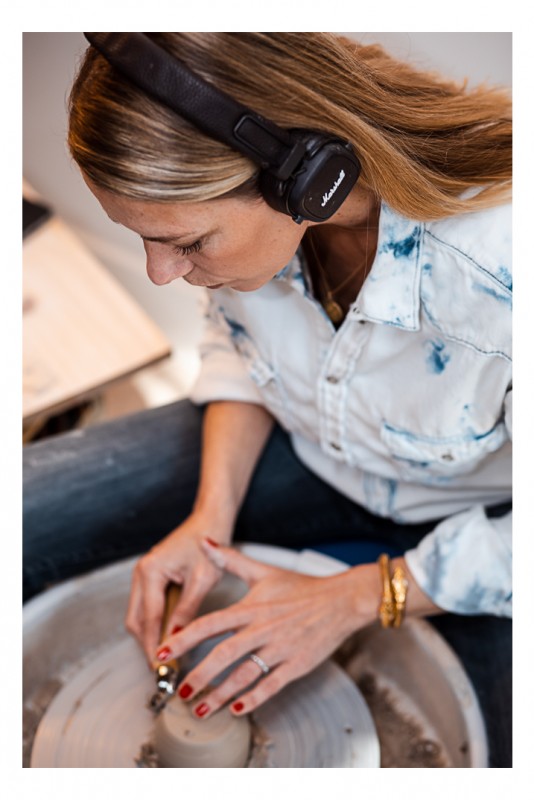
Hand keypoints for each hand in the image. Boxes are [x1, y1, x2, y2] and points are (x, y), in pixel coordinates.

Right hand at [125, 514, 231, 665]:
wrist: (210, 521)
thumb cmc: (210, 544)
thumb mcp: (203, 579)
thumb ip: (187, 610)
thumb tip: (176, 640)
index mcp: (150, 571)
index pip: (149, 619)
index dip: (155, 646)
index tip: (162, 669)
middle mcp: (140, 573)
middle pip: (136, 620)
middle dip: (147, 645)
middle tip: (163, 670)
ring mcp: (143, 574)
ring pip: (138, 615)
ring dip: (149, 636)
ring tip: (167, 659)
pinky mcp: (150, 577)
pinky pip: (146, 607)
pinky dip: (154, 624)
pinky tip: (168, 637)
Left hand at [156, 540, 378, 717]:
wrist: (342, 600)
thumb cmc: (302, 587)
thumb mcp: (264, 571)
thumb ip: (230, 559)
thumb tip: (204, 543)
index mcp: (252, 607)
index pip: (210, 623)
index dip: (184, 638)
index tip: (164, 651)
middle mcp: (263, 629)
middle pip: (224, 654)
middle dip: (199, 674)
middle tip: (179, 690)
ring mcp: (280, 649)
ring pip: (245, 675)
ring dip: (221, 694)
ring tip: (200, 709)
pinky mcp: (297, 665)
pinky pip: (272, 685)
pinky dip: (254, 698)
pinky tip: (238, 709)